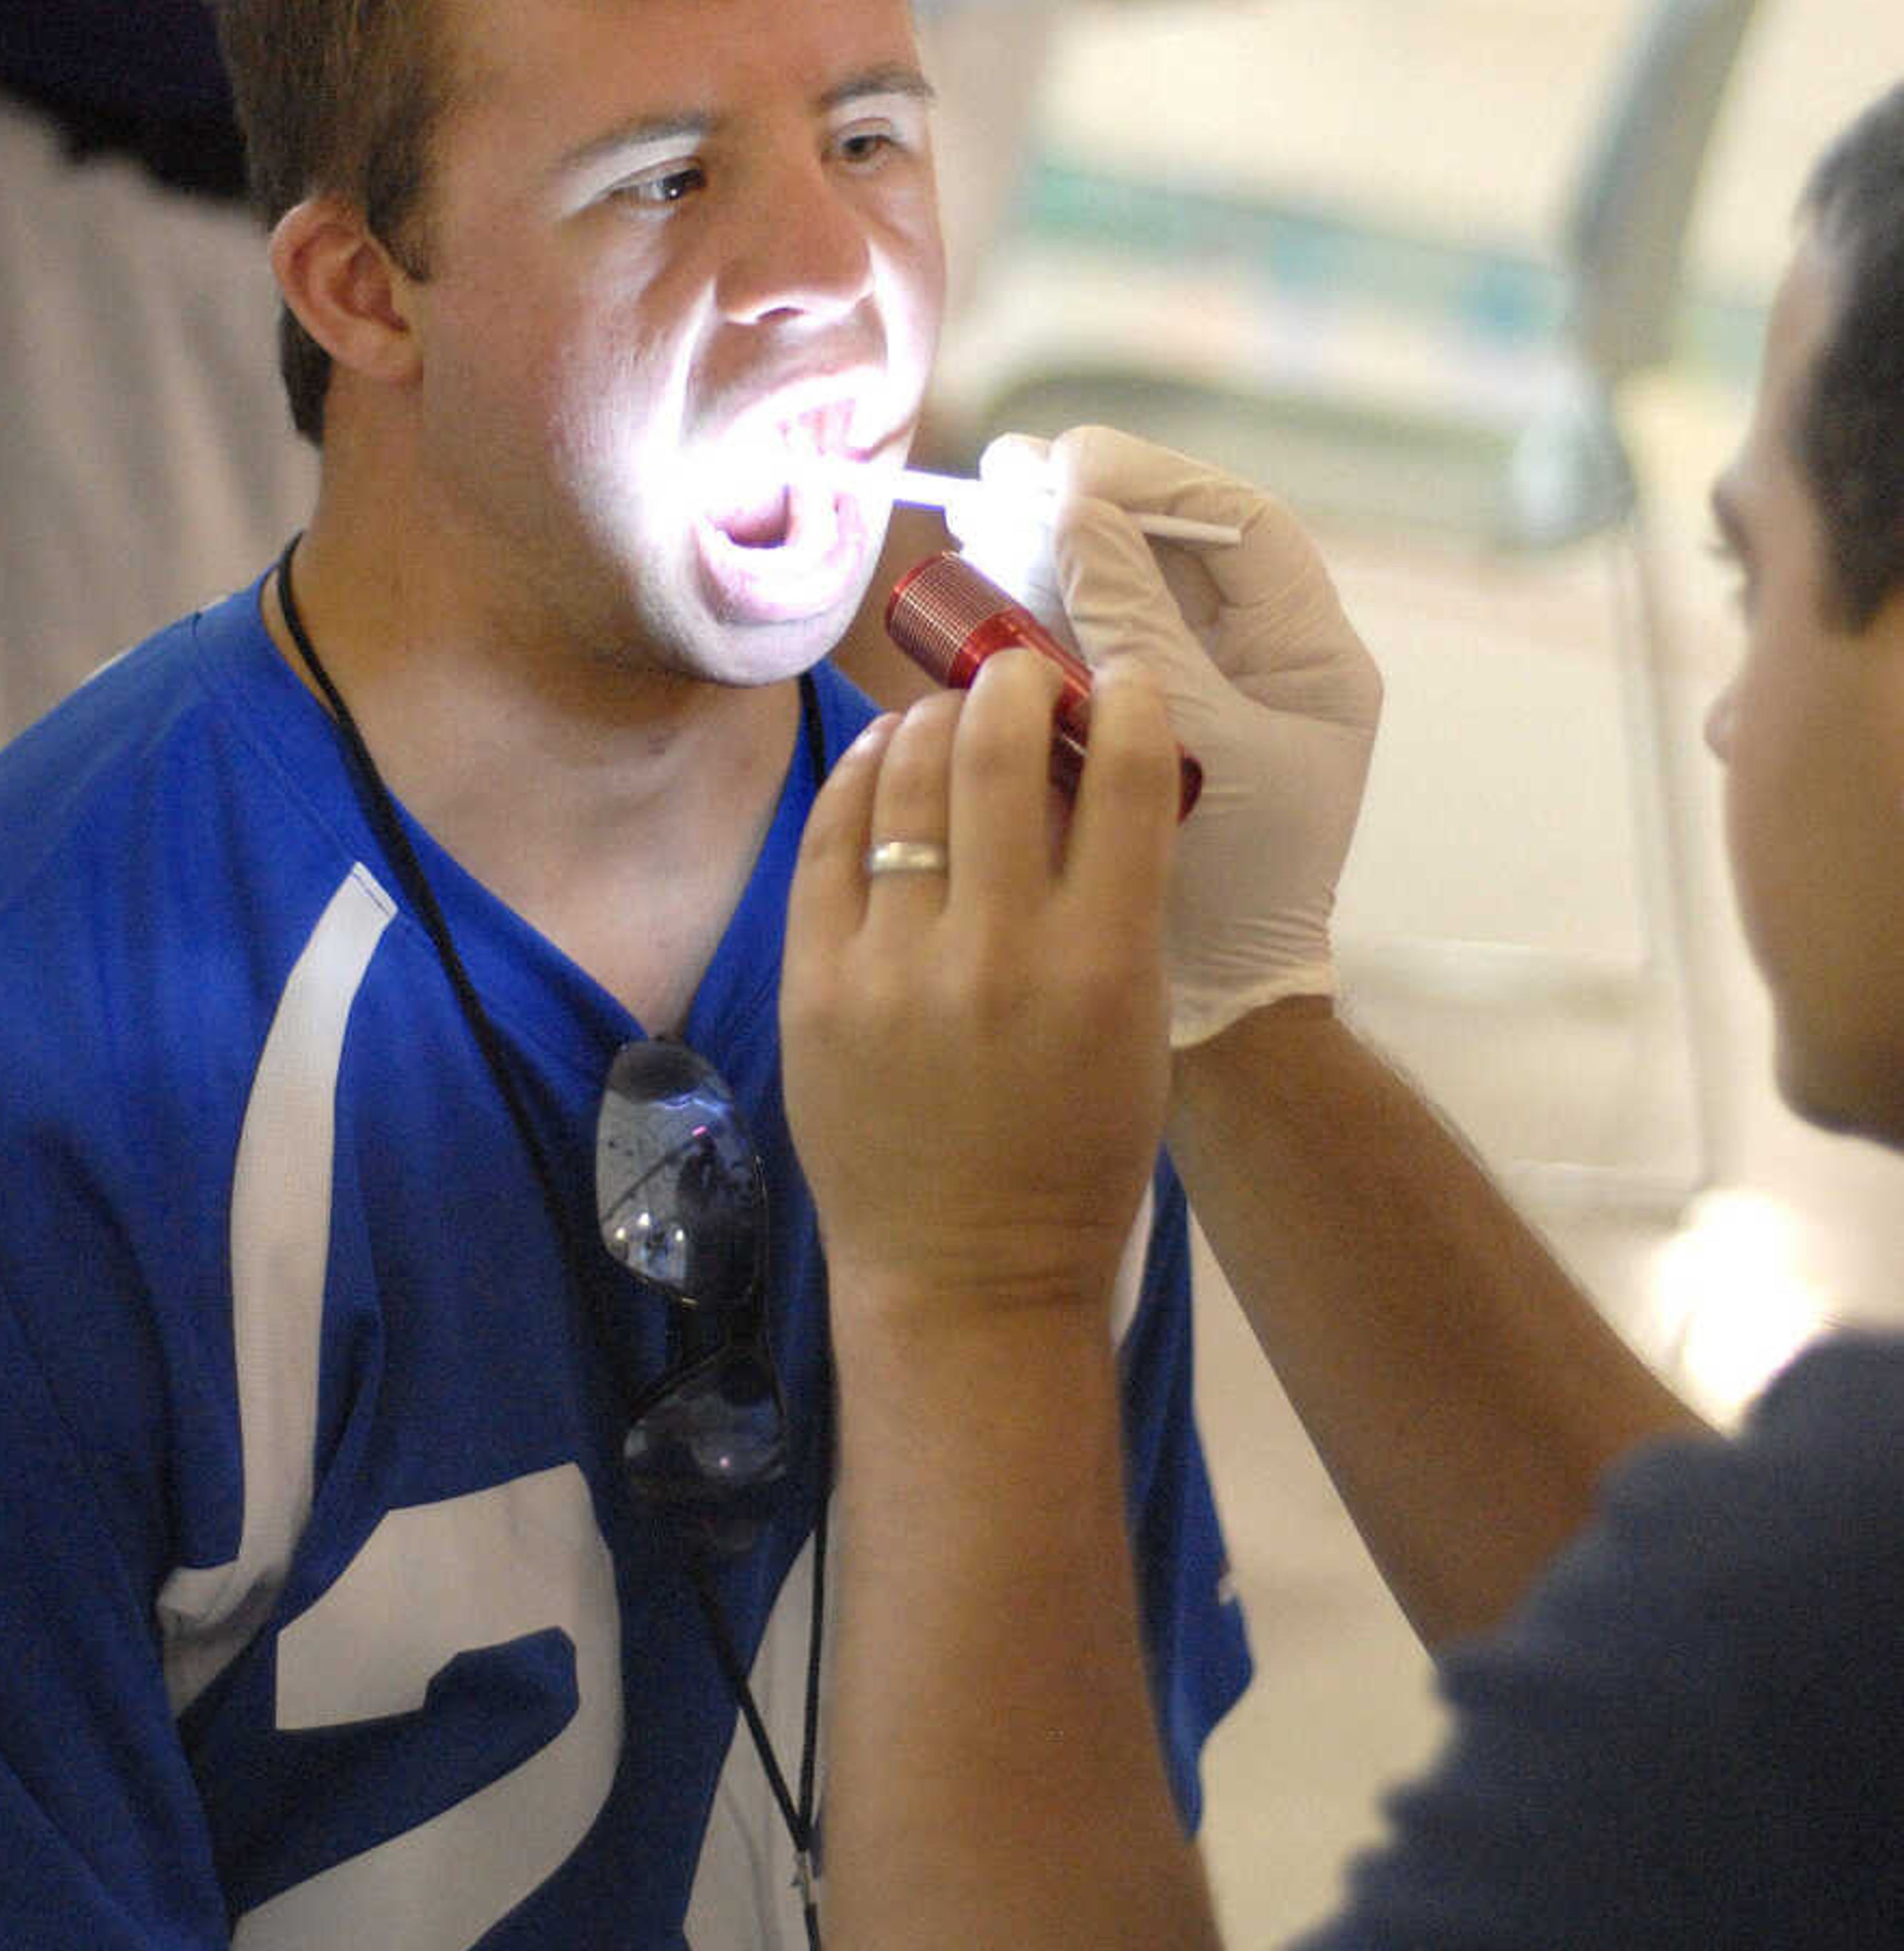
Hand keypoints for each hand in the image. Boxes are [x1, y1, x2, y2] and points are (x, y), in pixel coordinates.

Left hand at [782, 650, 1177, 1314]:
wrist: (965, 1275)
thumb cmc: (1076, 1153)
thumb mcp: (1136, 1030)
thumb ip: (1118, 906)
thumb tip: (1087, 776)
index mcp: (1103, 967)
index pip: (1128, 782)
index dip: (1129, 703)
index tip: (1119, 680)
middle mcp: (996, 952)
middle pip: (998, 755)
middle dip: (1014, 686)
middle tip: (1018, 675)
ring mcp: (892, 968)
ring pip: (904, 780)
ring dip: (931, 719)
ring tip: (945, 710)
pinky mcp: (813, 986)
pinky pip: (829, 842)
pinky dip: (856, 778)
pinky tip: (877, 755)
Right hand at [962, 427, 1381, 1046]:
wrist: (1222, 1009)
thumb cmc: (1236, 888)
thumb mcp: (1196, 745)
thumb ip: (1138, 627)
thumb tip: (1076, 509)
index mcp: (1311, 660)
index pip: (1245, 528)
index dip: (1158, 483)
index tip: (1072, 466)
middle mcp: (1262, 661)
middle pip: (1178, 545)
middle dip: (1093, 503)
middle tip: (1005, 475)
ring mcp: (1201, 691)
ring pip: (1129, 586)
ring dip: (1056, 546)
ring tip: (983, 511)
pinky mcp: (1141, 728)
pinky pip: (1095, 641)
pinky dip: (1044, 606)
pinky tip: (987, 579)